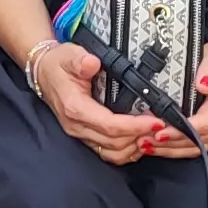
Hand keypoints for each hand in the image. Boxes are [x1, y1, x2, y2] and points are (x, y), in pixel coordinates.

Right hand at [29, 41, 157, 164]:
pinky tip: (139, 140)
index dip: (134, 126)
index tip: (155, 121)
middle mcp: (77, 126)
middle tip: (163, 128)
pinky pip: (107, 152)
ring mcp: (80, 134)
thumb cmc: (58, 64)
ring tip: (154, 135)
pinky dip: (126, 150)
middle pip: (114, 143)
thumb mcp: (68, 55)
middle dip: (140, 137)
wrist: (44, 72)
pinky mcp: (85, 136)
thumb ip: (80, 60)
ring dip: (134, 147)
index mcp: (75, 108)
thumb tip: (92, 63)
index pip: (109, 125)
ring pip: (111, 153)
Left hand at [153, 32, 207, 155]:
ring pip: (198, 146)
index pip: (205, 123)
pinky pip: (199, 145)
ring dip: (172, 149)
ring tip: (147, 145)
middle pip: (199, 139)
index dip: (182, 130)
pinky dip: (179, 148)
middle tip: (145, 141)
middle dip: (171, 143)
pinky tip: (161, 147)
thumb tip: (203, 85)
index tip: (160, 131)